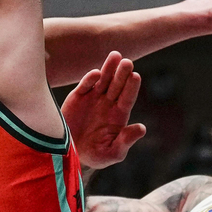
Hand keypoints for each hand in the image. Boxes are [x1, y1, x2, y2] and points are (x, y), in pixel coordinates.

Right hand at [62, 52, 145, 170]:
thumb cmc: (95, 155)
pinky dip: (90, 79)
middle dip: (122, 74)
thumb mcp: (112, 152)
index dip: (131, 87)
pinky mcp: (77, 98)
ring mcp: (93, 99)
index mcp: (118, 115)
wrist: (69, 154)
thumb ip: (126, 141)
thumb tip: (142, 128)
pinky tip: (96, 73)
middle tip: (128, 62)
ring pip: (103, 80)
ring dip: (109, 69)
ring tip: (116, 56)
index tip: (136, 76)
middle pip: (117, 85)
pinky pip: (85, 86)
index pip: (127, 98)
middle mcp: (107, 104)